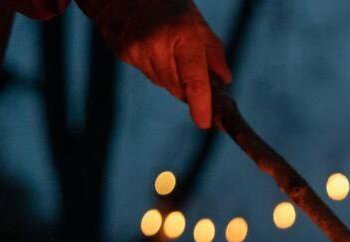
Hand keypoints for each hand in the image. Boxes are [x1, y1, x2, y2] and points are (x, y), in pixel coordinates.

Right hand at [84, 0, 230, 128]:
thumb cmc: (167, 4)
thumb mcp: (198, 22)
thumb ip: (213, 53)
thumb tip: (224, 81)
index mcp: (183, 35)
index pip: (194, 81)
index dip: (201, 106)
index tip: (205, 123)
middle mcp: (158, 45)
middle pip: (179, 88)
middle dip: (189, 88)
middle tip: (193, 73)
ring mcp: (138, 51)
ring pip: (164, 84)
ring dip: (173, 78)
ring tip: (170, 52)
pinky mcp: (125, 54)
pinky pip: (148, 74)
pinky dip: (156, 69)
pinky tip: (154, 49)